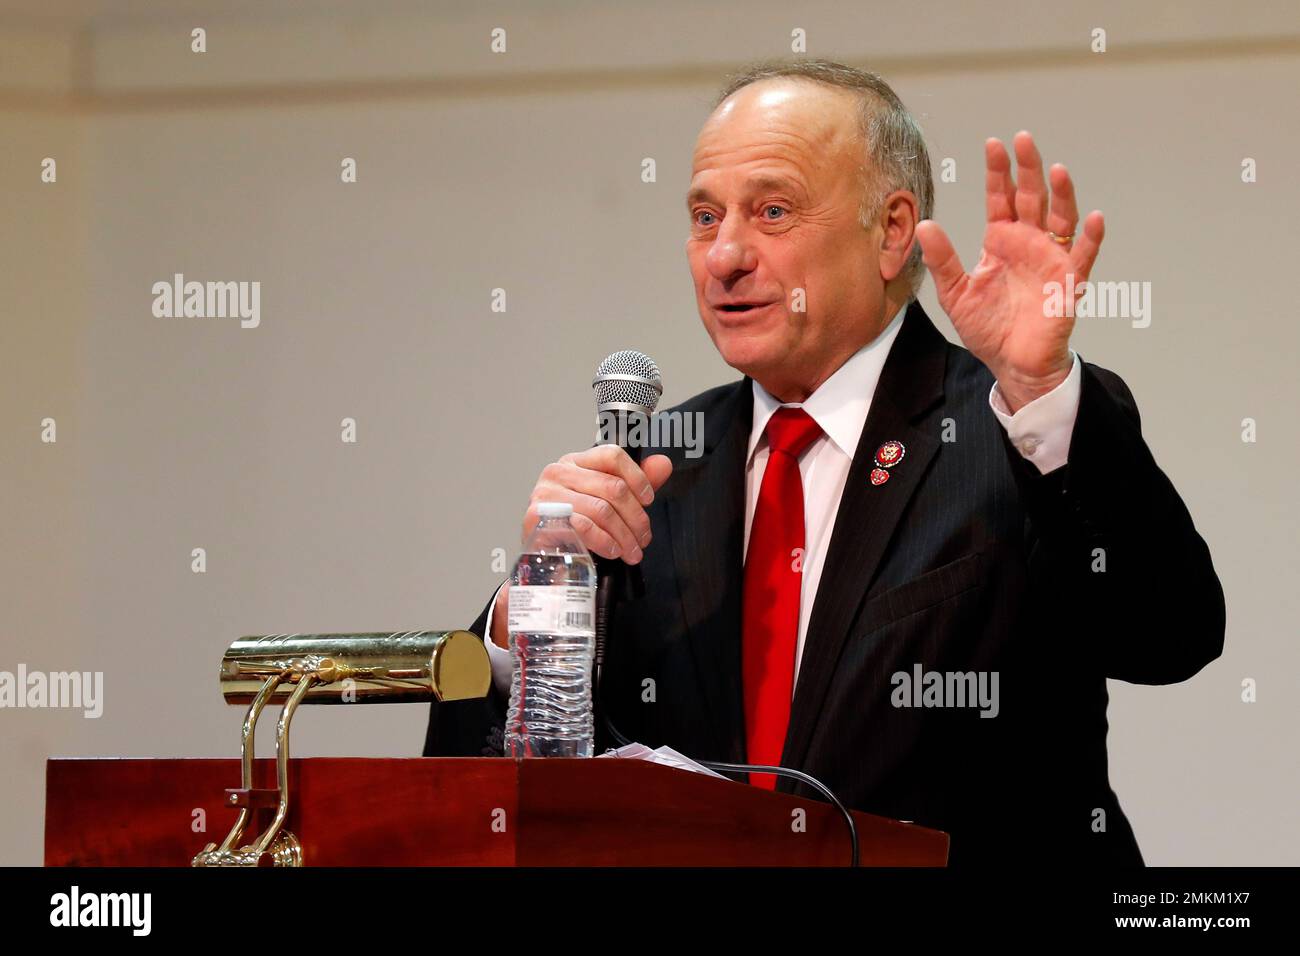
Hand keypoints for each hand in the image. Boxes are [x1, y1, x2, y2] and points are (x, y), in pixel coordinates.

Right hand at [491, 447, 673, 648]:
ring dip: (624, 535)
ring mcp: (547, 493)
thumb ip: (634, 482)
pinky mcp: (540, 517)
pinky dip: (604, 541)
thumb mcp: (606, 501)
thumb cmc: (573, 524)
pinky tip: (613, 550)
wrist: (542, 555)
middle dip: (636, 517)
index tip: (648, 500)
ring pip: (602, 510)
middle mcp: (559, 472)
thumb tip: (662, 465)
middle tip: (644, 537)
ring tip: (632, 550)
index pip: (612, 456)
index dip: (637, 477)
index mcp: (577, 462)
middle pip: (613, 487)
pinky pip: (583, 526)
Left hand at [915, 131, 1104, 412]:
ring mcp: (1051, 259)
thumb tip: (924, 225)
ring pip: (1061, 218)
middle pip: (1032, 198)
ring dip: (1062, 194)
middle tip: (1024, 140)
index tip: (993, 145)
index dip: (998, 173)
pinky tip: (1094, 219)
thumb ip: (942, 260)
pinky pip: (1083, 256)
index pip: (1001, 199)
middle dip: (1028, 169)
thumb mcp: (955, 293)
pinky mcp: (1068, 282)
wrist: (1011, 363)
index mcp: (1001, 241)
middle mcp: (1029, 243)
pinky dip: (1090, 238)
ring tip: (1056, 170)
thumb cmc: (987, 327)